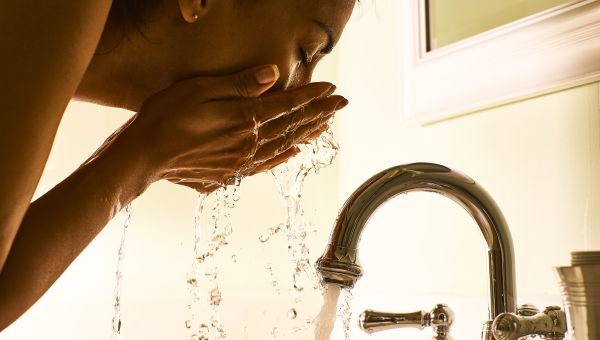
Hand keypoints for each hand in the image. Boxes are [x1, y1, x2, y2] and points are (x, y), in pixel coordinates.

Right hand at [120, 65, 347, 192]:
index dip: (311, 96)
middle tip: (341, 105)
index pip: (286, 104)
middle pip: (291, 125)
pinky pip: (265, 165)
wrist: (143, 156)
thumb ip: (239, 84)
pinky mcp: (229, 173)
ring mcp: (240, 161)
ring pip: (283, 145)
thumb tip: (274, 74)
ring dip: (306, 133)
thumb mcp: (200, 89)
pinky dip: (283, 156)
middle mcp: (248, 142)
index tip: (331, 89)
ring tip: (325, 125)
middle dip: (319, 113)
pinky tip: (294, 152)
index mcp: (243, 118)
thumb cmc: (165, 116)